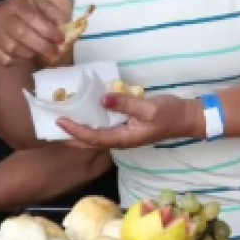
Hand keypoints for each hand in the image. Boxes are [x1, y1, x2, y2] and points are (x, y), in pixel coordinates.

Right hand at [0, 0, 71, 69]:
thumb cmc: (23, 15)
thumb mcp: (39, 8)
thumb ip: (53, 14)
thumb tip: (66, 26)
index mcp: (16, 3)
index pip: (33, 17)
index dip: (48, 30)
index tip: (60, 39)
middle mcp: (1, 16)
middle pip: (23, 34)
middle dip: (42, 45)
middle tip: (54, 51)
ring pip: (14, 48)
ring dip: (31, 52)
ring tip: (38, 51)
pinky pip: (6, 58)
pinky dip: (18, 59)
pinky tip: (23, 54)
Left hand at [58, 92, 203, 150]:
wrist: (187, 118)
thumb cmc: (170, 114)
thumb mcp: (149, 108)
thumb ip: (126, 104)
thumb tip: (102, 99)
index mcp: (124, 138)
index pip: (93, 137)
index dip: (75, 131)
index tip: (59, 122)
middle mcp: (120, 139)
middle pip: (90, 141)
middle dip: (71, 135)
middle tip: (52, 126)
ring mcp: (123, 133)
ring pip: (96, 134)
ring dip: (79, 128)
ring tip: (63, 119)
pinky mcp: (126, 126)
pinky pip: (104, 126)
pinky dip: (91, 120)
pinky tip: (84, 111)